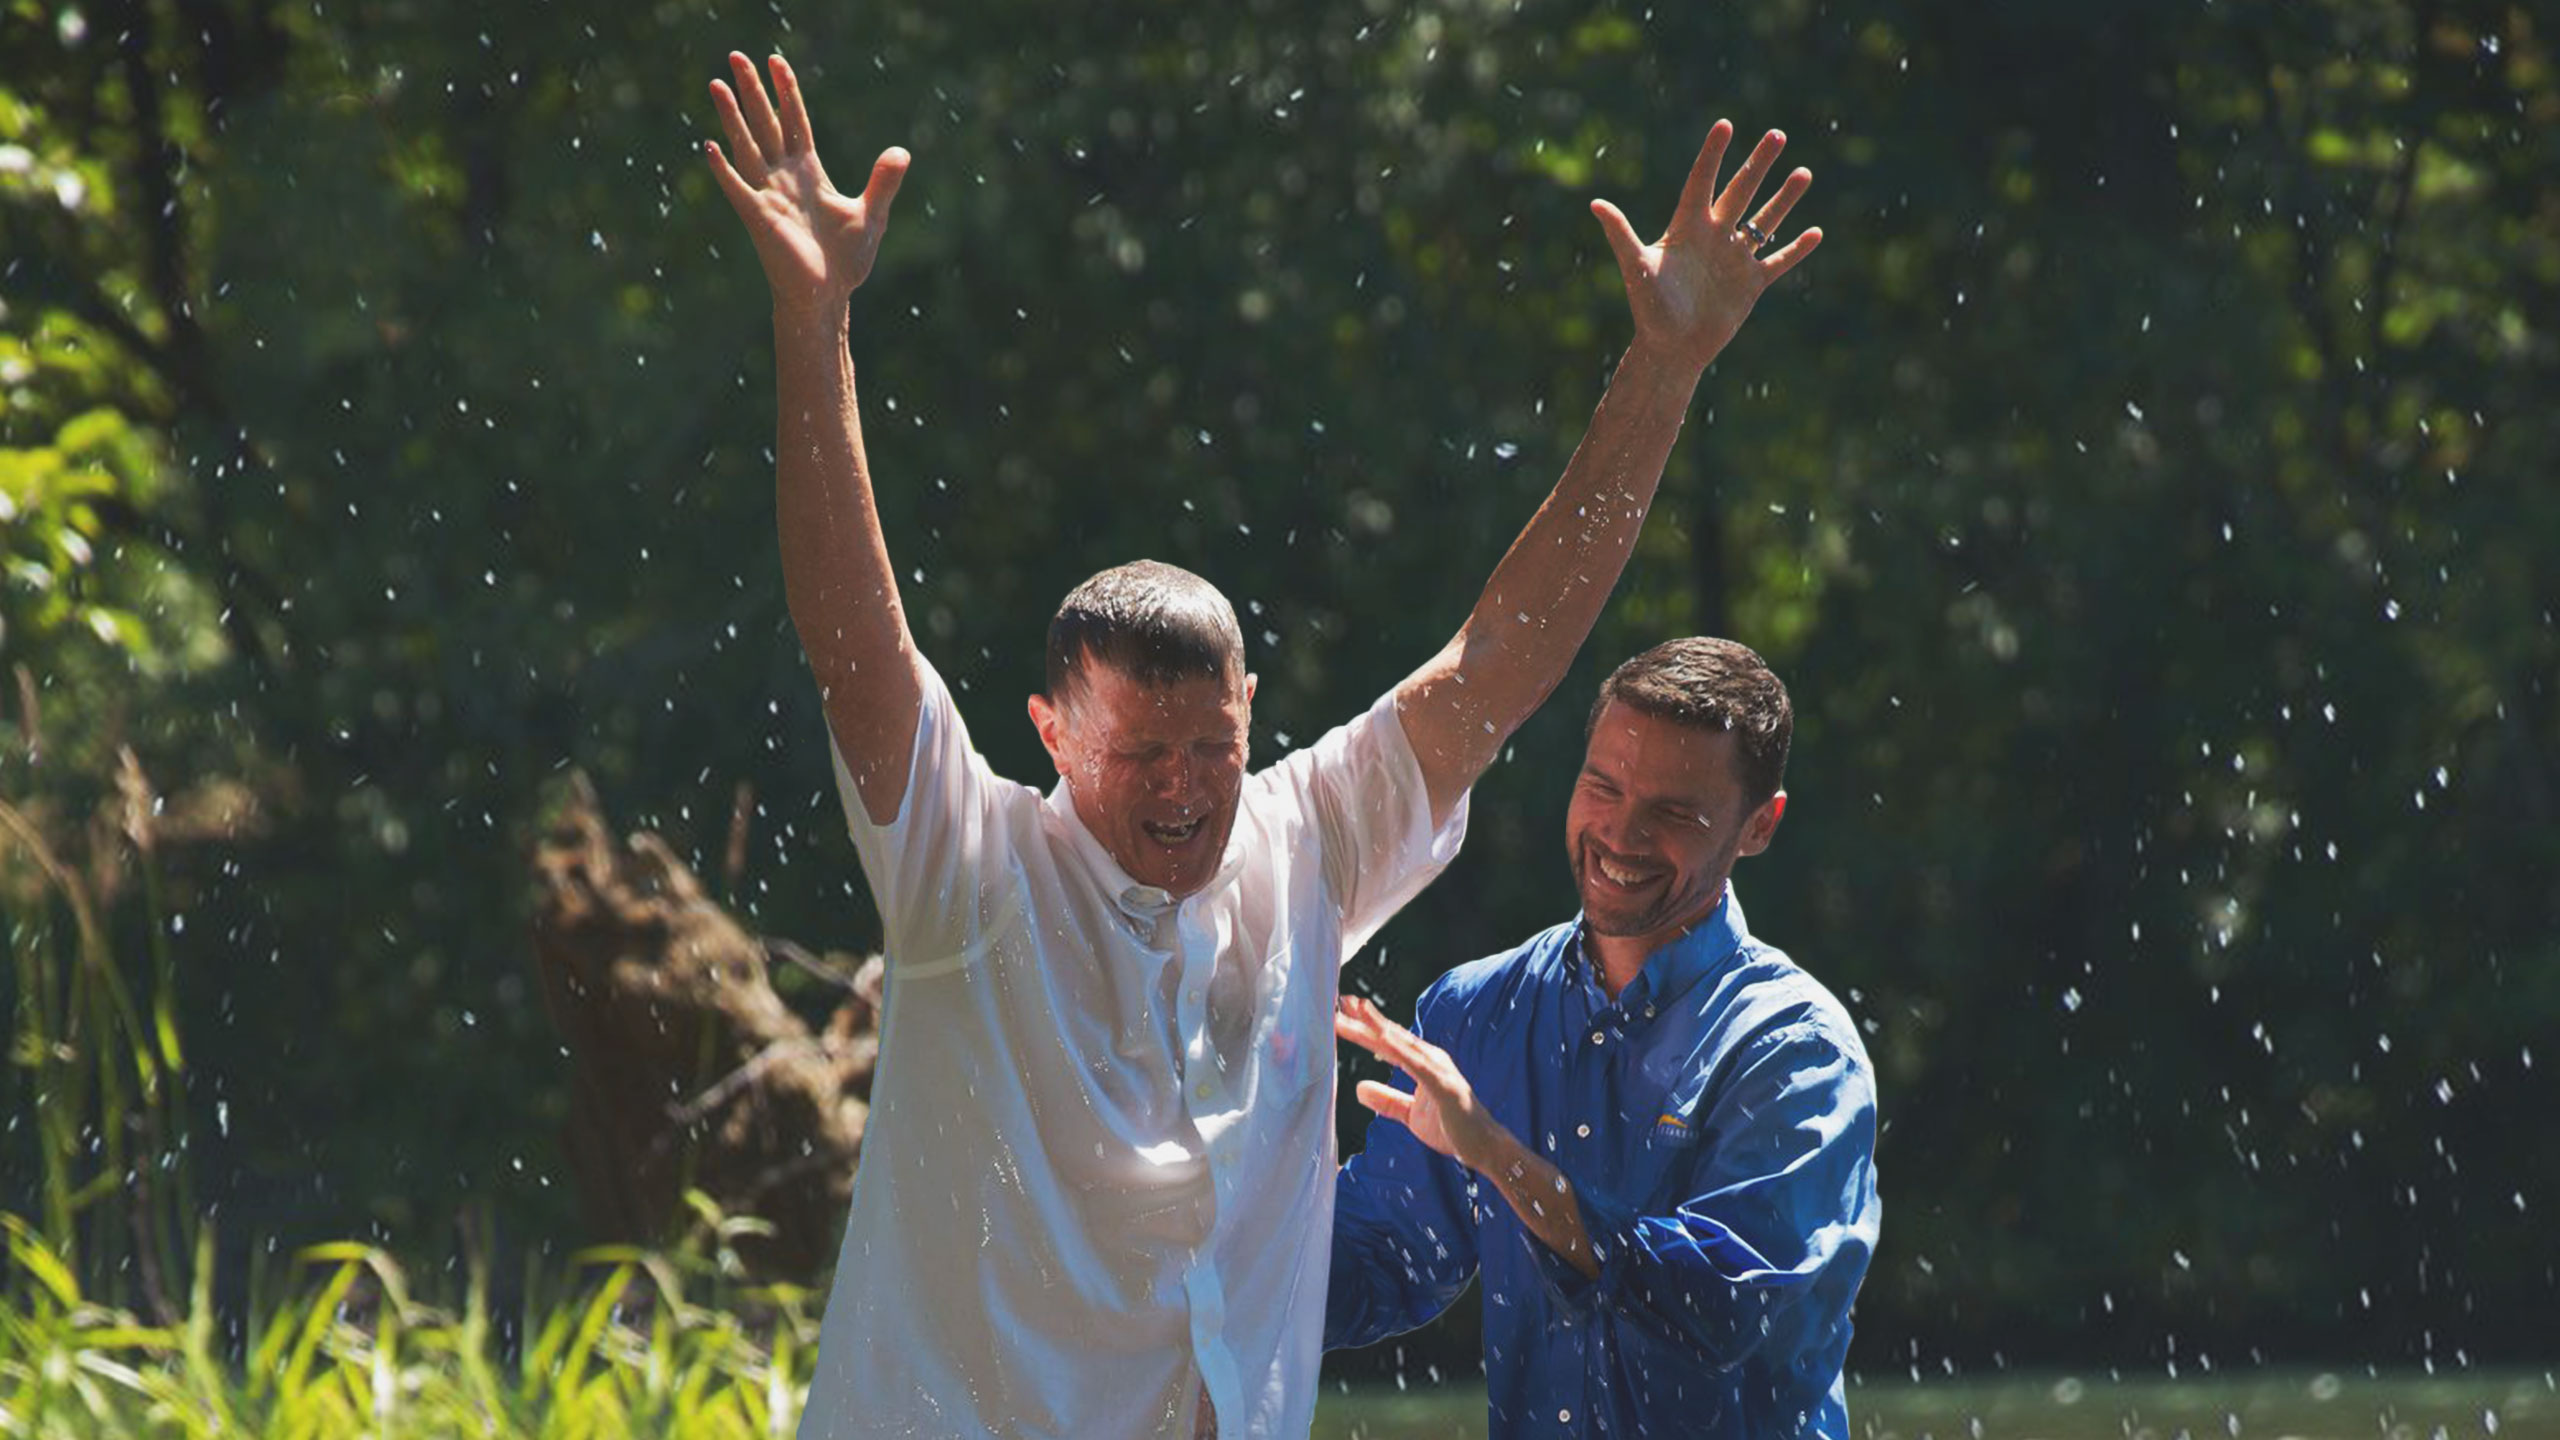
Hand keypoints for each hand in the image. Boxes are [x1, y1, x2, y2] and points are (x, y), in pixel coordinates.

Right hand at [705, 51, 908, 317]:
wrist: (828, 298)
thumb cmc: (846, 262)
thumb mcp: (871, 215)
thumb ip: (883, 182)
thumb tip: (902, 151)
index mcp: (810, 174)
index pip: (795, 122)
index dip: (786, 92)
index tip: (777, 62)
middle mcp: (784, 179)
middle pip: (766, 124)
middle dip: (753, 91)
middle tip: (737, 55)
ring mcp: (769, 196)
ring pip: (747, 147)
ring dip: (733, 117)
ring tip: (718, 84)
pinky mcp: (760, 219)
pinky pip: (738, 190)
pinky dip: (724, 170)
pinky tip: (710, 147)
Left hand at [1335, 995, 1504, 1172]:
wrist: (1484, 1148)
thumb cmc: (1453, 1129)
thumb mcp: (1411, 1116)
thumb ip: (1388, 1101)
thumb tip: (1359, 1088)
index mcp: (1423, 1064)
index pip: (1389, 1043)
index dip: (1366, 1029)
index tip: (1343, 1014)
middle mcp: (1430, 1059)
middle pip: (1392, 1037)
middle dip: (1367, 1019)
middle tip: (1342, 1001)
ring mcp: (1438, 1069)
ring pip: (1401, 1043)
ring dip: (1378, 1026)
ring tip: (1357, 1009)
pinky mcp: (1443, 1084)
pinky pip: (1417, 1064)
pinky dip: (1400, 1049)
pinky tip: (1382, 1038)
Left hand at [1590, 121, 1821, 373]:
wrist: (1670, 349)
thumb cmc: (1649, 309)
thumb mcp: (1636, 267)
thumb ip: (1620, 234)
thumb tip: (1595, 203)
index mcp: (1687, 228)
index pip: (1702, 181)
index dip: (1713, 155)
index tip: (1725, 125)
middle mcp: (1713, 237)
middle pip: (1740, 192)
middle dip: (1758, 164)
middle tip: (1777, 134)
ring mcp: (1734, 259)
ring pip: (1764, 221)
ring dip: (1783, 199)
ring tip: (1802, 173)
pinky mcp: (1750, 284)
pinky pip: (1777, 261)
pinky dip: (1795, 249)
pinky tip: (1815, 232)